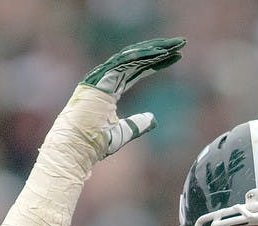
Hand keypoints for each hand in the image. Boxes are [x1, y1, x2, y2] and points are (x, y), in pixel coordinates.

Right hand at [80, 37, 185, 154]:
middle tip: (180, 45)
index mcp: (109, 90)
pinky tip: (158, 52)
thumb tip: (153, 119)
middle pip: (136, 59)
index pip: (136, 71)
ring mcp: (101, 78)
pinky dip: (140, 56)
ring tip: (174, 46)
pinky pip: (123, 62)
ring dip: (153, 49)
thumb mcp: (124, 132)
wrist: (77, 148)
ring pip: (131, 57)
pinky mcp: (99, 80)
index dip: (155, 63)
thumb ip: (138, 124)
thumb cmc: (95, 143)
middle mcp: (105, 79)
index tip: (174, 58)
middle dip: (159, 51)